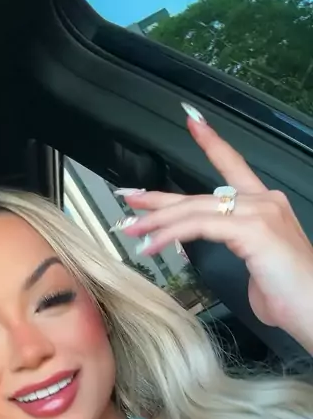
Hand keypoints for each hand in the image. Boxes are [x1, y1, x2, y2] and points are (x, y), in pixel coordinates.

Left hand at [116, 104, 312, 352]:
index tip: (193, 122)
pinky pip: (200, 227)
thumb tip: (204, 247)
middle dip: (161, 198)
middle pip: (201, 195)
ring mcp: (260, 212)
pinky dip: (171, 235)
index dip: (213, 143)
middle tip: (130, 198)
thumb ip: (234, 248)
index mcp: (266, 206)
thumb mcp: (255, 266)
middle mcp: (264, 202)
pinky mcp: (253, 229)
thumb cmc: (289, 296)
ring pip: (195, 210)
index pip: (234, 167)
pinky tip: (153, 244)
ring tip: (132, 229)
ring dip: (158, 221)